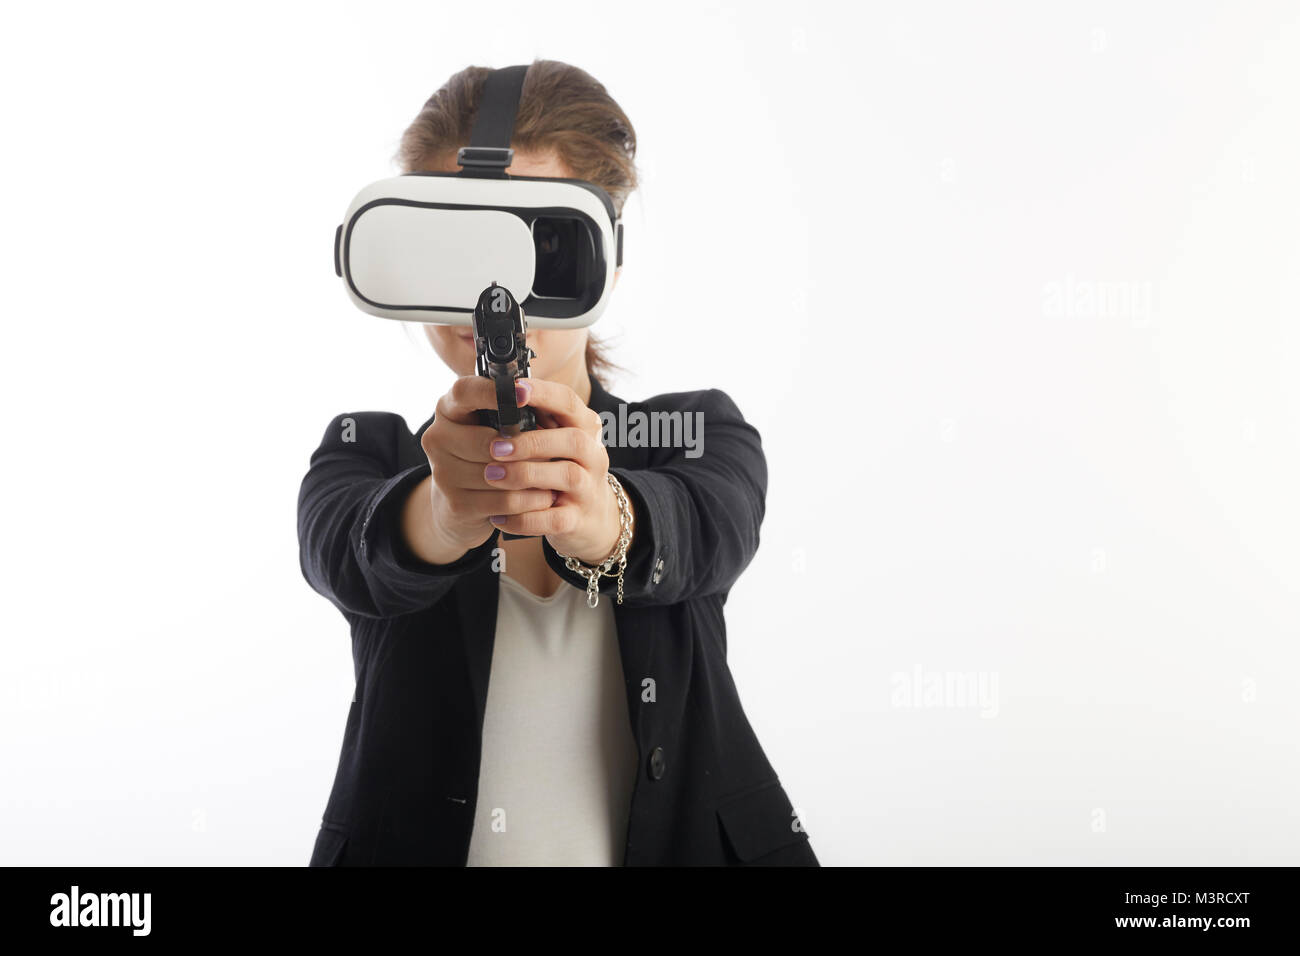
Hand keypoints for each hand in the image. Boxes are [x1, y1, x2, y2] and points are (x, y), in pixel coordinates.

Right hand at [403, 375, 557, 563]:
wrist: (464, 503)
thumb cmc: (488, 453)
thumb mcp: (493, 426)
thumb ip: (511, 411)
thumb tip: (542, 403)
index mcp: (448, 409)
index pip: (464, 392)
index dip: (492, 392)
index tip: (523, 394)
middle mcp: (437, 438)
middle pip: (486, 441)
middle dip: (524, 448)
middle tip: (555, 451)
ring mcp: (442, 473)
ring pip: (500, 473)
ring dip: (534, 476)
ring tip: (556, 475)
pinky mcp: (455, 503)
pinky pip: (504, 500)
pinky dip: (530, 499)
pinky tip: (545, 496)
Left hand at [481, 377, 630, 563]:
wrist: (592, 518)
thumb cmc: (562, 468)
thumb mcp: (555, 440)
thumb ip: (533, 420)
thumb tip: (490, 395)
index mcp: (585, 428)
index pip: (569, 402)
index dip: (543, 393)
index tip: (515, 389)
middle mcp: (593, 456)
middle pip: (573, 440)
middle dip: (532, 441)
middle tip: (495, 447)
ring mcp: (589, 489)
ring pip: (567, 476)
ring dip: (526, 474)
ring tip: (491, 475)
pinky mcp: (578, 520)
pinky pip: (553, 519)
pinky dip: (523, 518)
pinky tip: (496, 516)